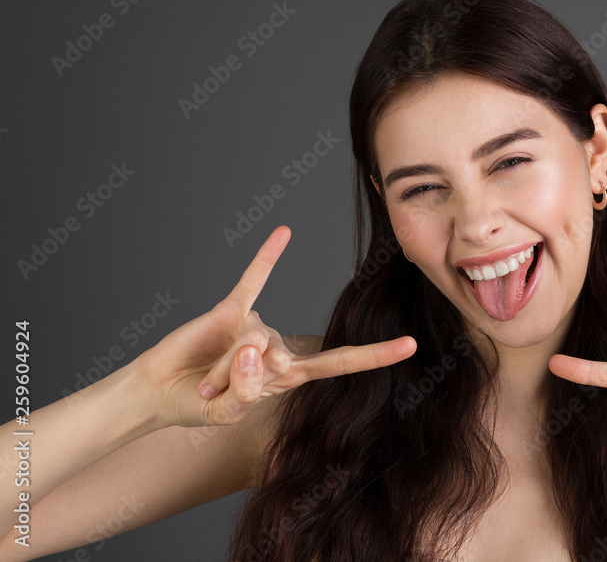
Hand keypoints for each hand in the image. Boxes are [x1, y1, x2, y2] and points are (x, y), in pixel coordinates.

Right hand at [132, 226, 416, 427]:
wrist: (158, 391)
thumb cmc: (196, 404)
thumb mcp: (223, 412)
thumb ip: (243, 391)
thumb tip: (256, 351)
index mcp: (290, 375)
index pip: (340, 363)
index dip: (374, 356)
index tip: (411, 345)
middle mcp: (280, 347)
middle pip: (280, 358)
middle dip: (242, 381)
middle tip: (214, 392)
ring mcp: (258, 326)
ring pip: (256, 338)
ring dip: (224, 366)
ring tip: (205, 378)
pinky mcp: (232, 309)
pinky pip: (254, 278)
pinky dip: (267, 257)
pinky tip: (284, 232)